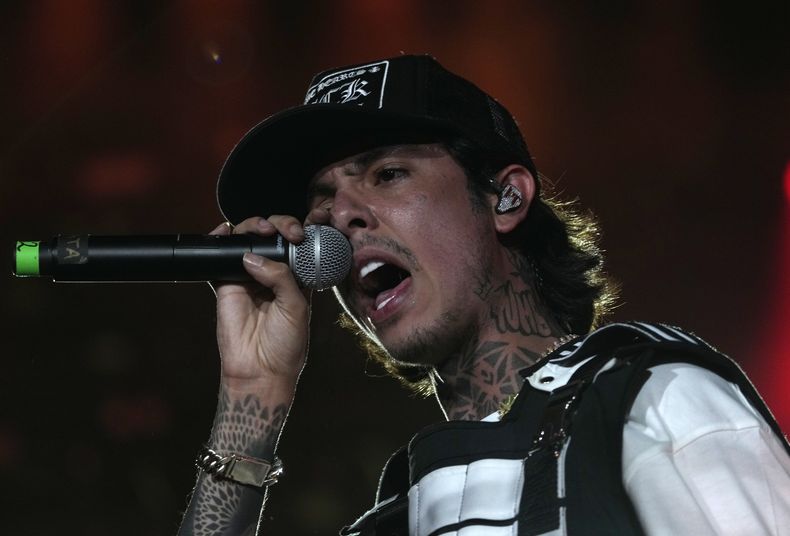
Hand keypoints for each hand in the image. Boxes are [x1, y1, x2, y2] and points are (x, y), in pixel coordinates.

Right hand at [209, 215, 311, 389]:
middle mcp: (273, 273)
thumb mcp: (296, 305)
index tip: (306, 229)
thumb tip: (251, 256)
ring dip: (254, 226)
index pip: (298, 244)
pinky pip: (219, 256)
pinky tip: (226, 232)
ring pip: (248, 239)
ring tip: (262, 231)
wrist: (260, 370)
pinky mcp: (225, 283)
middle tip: (286, 232)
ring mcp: (248, 276)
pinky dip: (221, 239)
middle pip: (273, 236)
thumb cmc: (286, 343)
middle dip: (280, 224)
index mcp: (296, 277)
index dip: (301, 229)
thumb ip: (280, 276)